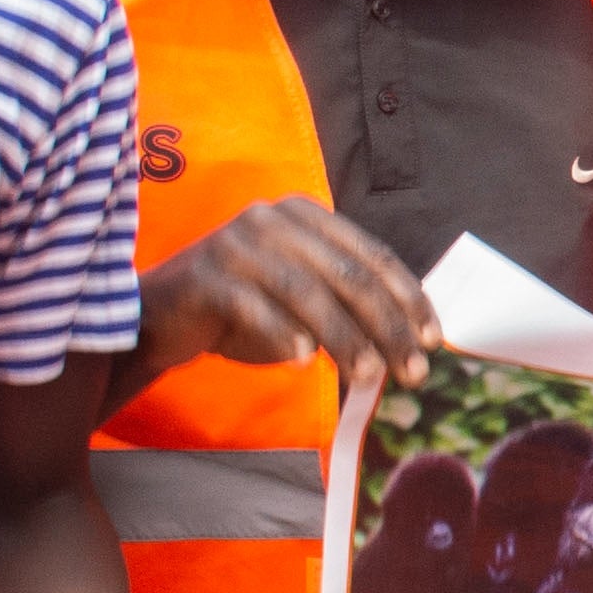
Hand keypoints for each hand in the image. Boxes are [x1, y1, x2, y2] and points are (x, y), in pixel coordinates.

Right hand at [136, 198, 433, 386]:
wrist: (159, 315)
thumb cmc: (241, 310)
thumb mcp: (302, 300)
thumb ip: (347, 304)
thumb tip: (411, 339)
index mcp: (306, 215)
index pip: (372, 255)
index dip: (408, 299)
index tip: (433, 340)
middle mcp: (274, 219)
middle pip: (348, 276)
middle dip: (388, 328)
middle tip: (411, 372)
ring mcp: (238, 243)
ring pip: (308, 294)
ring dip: (346, 340)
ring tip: (369, 378)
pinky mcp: (207, 275)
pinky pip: (255, 307)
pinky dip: (281, 334)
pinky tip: (302, 361)